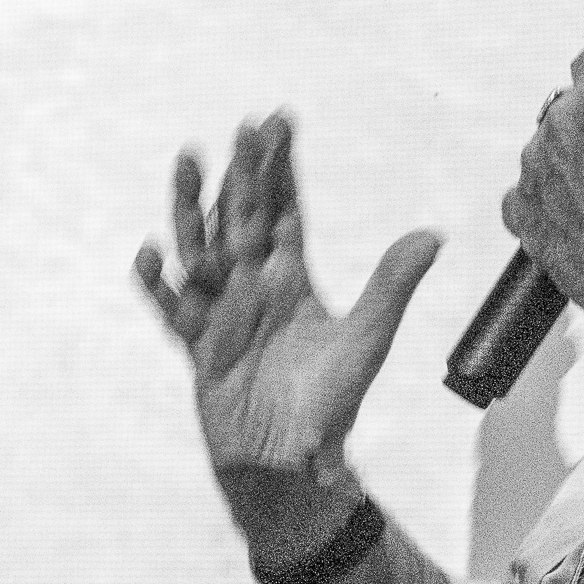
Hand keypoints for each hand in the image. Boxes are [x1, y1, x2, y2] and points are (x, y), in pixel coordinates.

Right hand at [135, 112, 441, 483]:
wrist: (291, 462)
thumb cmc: (330, 403)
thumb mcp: (367, 339)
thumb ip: (391, 285)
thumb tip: (433, 236)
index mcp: (291, 279)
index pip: (282, 210)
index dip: (278, 167)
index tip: (276, 121)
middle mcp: (252, 287)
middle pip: (240, 217)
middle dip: (240, 171)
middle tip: (243, 126)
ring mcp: (221, 313)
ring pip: (199, 248)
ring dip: (191, 205)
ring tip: (187, 159)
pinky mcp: (197, 346)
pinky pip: (172, 309)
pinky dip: (157, 284)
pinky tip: (150, 253)